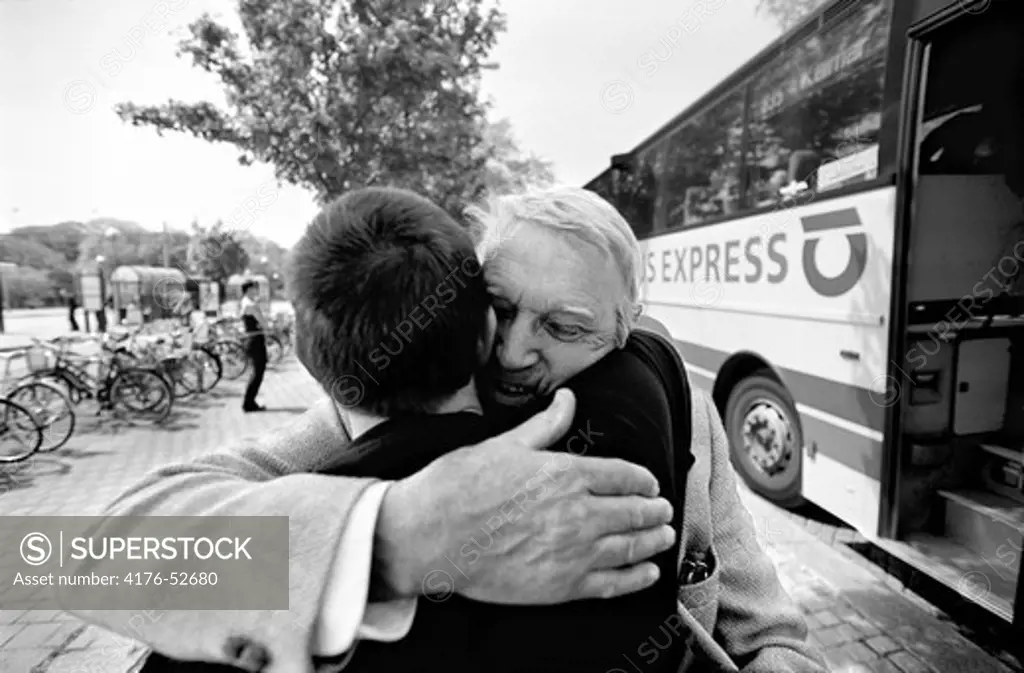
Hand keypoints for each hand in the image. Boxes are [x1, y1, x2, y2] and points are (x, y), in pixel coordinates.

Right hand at [374, 389, 675, 603]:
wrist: (431, 535)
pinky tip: (647, 573)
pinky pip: (614, 583)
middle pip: (634, 511)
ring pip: (631, 546)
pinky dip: (636, 578)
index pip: (624, 475)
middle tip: (664, 512)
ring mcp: (574, 551)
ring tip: (663, 538)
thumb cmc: (461, 487)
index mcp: (567, 474)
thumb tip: (567, 399)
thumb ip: (546, 425)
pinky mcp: (562, 585)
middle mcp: (579, 512)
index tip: (650, 484)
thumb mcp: (506, 444)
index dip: (643, 480)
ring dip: (653, 541)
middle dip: (655, 511)